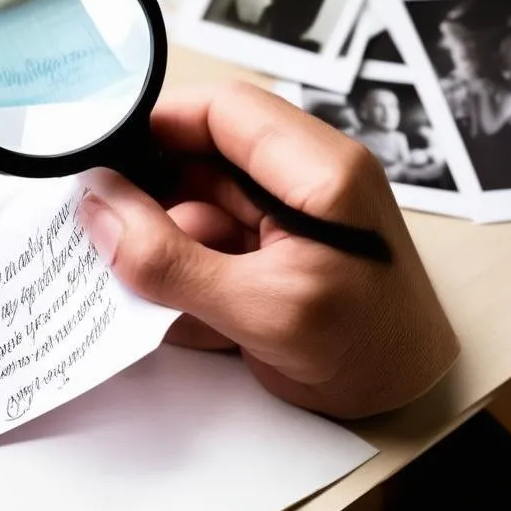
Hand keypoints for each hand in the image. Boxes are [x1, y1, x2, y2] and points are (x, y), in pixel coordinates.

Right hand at [79, 83, 458, 418]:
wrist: (412, 400)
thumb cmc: (371, 355)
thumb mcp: (262, 311)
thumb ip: (171, 260)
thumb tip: (98, 204)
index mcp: (320, 170)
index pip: (225, 110)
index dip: (159, 123)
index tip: (103, 156)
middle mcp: (303, 175)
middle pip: (204, 155)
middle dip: (153, 195)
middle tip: (104, 229)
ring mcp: (288, 208)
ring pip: (198, 199)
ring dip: (166, 240)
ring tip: (144, 284)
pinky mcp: (275, 240)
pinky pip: (210, 234)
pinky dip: (184, 266)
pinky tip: (181, 307)